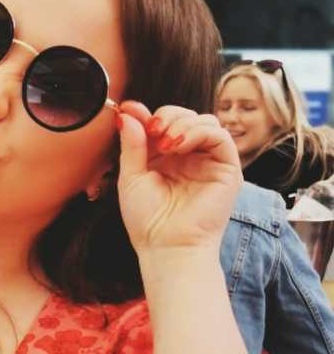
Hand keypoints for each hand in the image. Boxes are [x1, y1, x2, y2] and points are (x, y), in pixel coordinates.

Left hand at [117, 101, 241, 255]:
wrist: (166, 245)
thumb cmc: (147, 219)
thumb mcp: (131, 176)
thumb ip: (132, 144)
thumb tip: (127, 113)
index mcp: (166, 158)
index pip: (163, 123)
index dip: (147, 114)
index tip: (129, 108)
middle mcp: (189, 157)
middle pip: (185, 116)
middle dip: (166, 116)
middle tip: (152, 130)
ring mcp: (208, 161)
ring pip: (204, 121)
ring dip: (181, 122)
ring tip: (165, 142)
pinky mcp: (227, 169)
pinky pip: (220, 136)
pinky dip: (198, 132)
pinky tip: (178, 144)